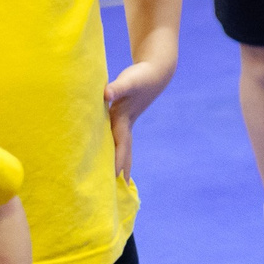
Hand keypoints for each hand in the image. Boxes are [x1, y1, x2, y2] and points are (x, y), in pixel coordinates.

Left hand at [103, 60, 169, 175]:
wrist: (156, 72)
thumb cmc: (142, 76)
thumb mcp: (129, 81)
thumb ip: (117, 87)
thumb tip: (106, 94)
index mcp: (124, 120)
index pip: (120, 146)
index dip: (117, 162)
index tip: (113, 179)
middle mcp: (124, 124)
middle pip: (122, 152)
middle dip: (121, 170)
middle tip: (118, 190)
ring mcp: (124, 121)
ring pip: (120, 146)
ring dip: (119, 162)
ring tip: (115, 178)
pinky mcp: (122, 115)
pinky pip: (116, 137)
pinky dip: (114, 148)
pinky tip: (108, 152)